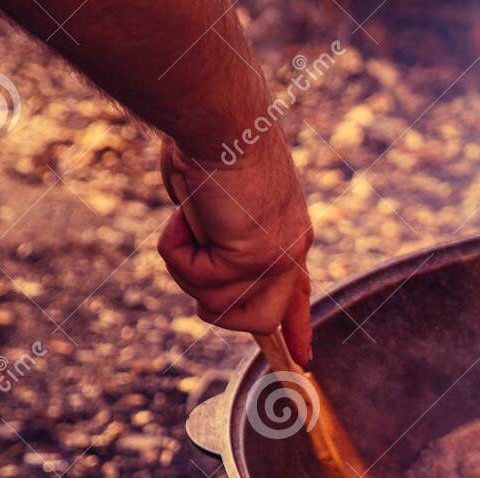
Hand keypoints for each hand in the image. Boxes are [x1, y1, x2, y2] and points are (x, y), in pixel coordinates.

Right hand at [158, 133, 314, 363]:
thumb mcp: (216, 198)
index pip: (298, 294)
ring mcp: (276, 258)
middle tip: (192, 255)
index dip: (296, 329)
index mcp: (290, 234)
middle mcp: (292, 251)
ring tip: (190, 222)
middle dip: (211, 301)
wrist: (216, 114)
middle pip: (257, 321)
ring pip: (220, 307)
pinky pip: (195, 277)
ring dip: (187, 270)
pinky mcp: (253, 257)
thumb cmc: (208, 139)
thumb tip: (203, 250)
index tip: (303, 360)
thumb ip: (218, 233)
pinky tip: (190, 210)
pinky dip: (175, 246)